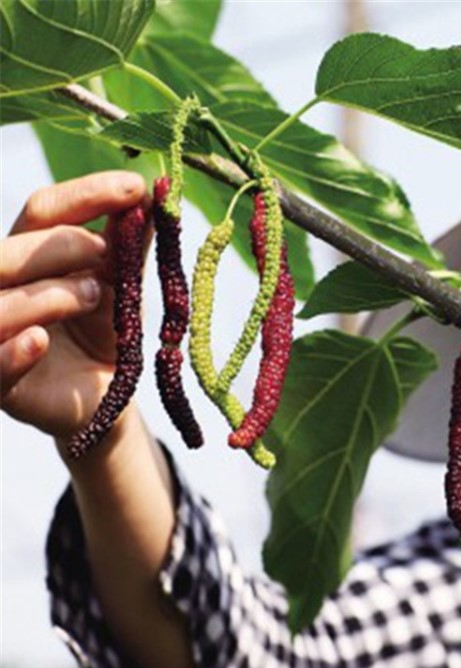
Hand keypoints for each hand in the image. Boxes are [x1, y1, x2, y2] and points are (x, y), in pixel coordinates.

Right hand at [1, 171, 147, 439]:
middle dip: (60, 246)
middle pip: (9, 251)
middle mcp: (2, 290)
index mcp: (30, 256)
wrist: (109, 398)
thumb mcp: (123, 284)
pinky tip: (40, 342)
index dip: (86, 195)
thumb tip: (157, 192)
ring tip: (93, 296)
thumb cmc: (109, 333)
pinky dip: (13, 352)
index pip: (42, 210)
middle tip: (104, 254)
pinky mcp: (2, 387)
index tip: (136, 188)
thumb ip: (131, 243)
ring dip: (46, 295)